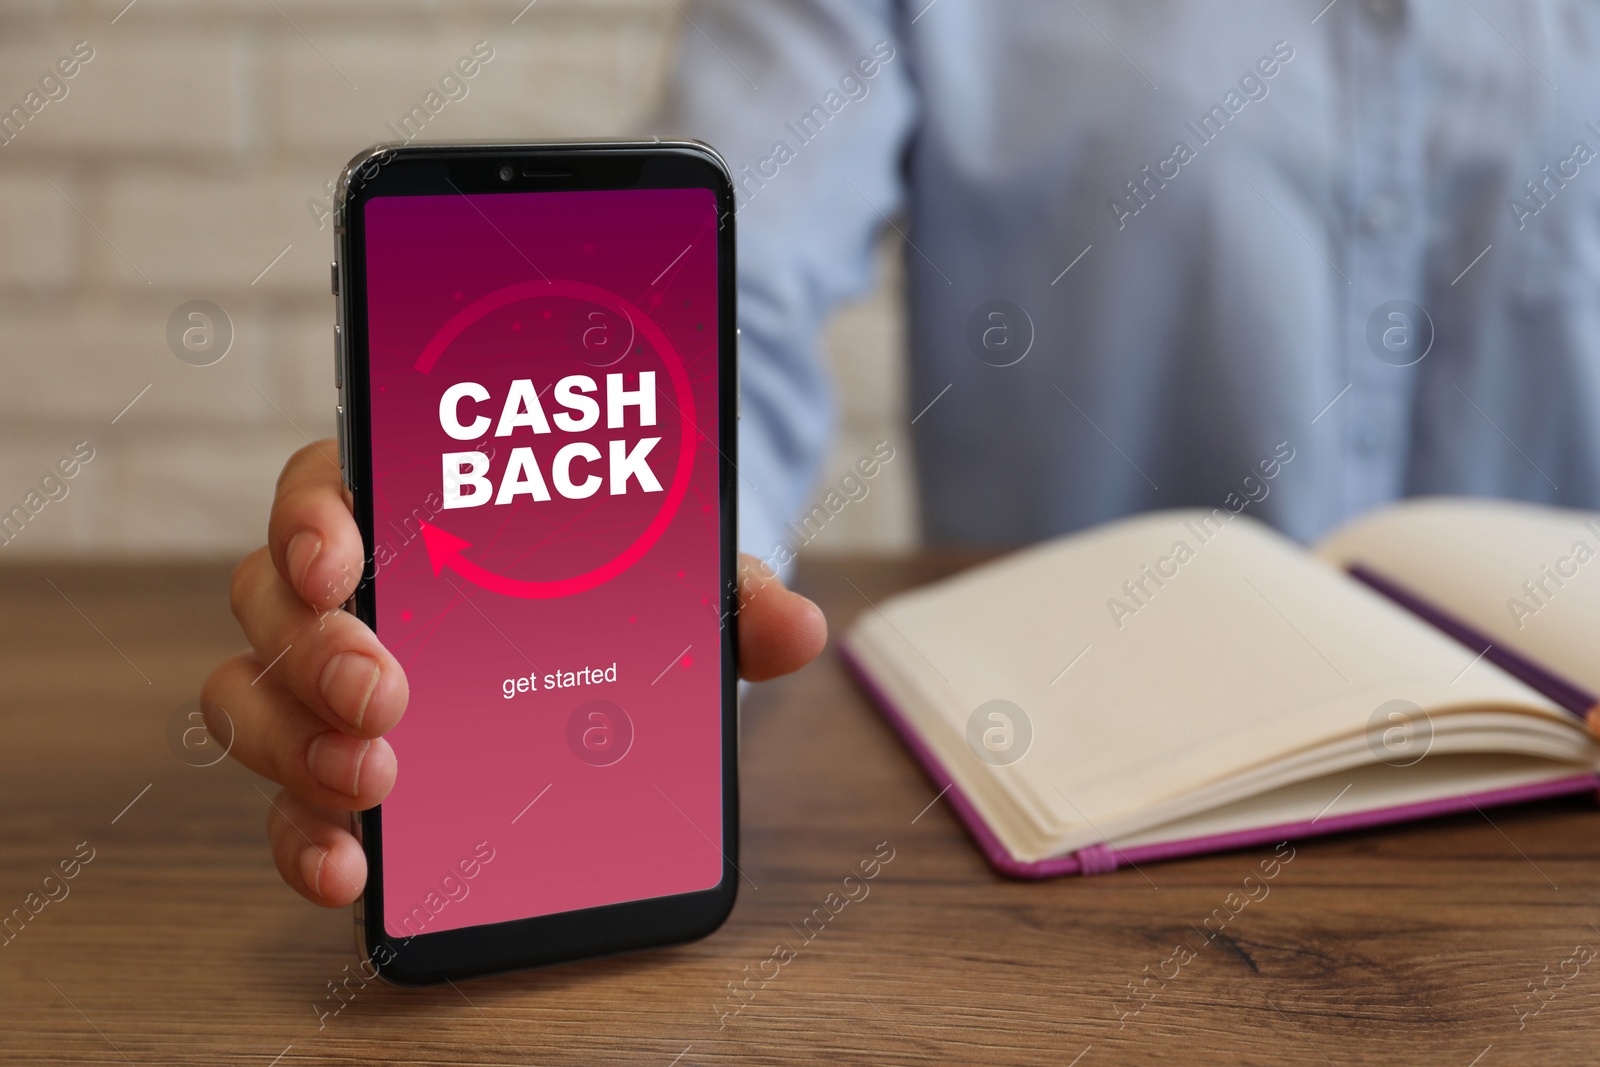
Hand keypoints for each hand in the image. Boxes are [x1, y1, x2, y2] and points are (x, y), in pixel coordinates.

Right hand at [201, 440, 826, 906]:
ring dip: (298, 743)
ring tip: (376, 783)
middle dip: (318, 651)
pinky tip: (349, 866)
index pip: (327, 484)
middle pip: (274, 600)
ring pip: (253, 696)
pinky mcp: (337, 767)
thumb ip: (725, 592)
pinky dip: (304, 834)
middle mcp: (351, 593)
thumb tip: (798, 625)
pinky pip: (288, 798)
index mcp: (412, 509)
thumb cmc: (614, 592)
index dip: (312, 515)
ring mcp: (328, 683)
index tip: (344, 560)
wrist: (609, 655)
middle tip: (389, 696)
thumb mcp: (674, 580)